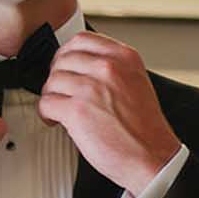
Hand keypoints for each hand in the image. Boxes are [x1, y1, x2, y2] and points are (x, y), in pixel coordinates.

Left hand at [37, 33, 179, 195]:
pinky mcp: (77, 110)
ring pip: (52, 81)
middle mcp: (108, 68)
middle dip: (58, 77)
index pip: (82, 39)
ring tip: (60, 109)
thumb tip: (81, 65)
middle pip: (63, 59)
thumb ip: (112, 68)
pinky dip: (47, 113)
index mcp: (124, 57)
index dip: (68, 54)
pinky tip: (56, 120)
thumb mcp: (136, 82)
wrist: (152, 157)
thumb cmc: (145, 128)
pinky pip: (46, 103)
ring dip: (52, 96)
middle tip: (61, 90)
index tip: (65, 65)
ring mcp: (91, 87)